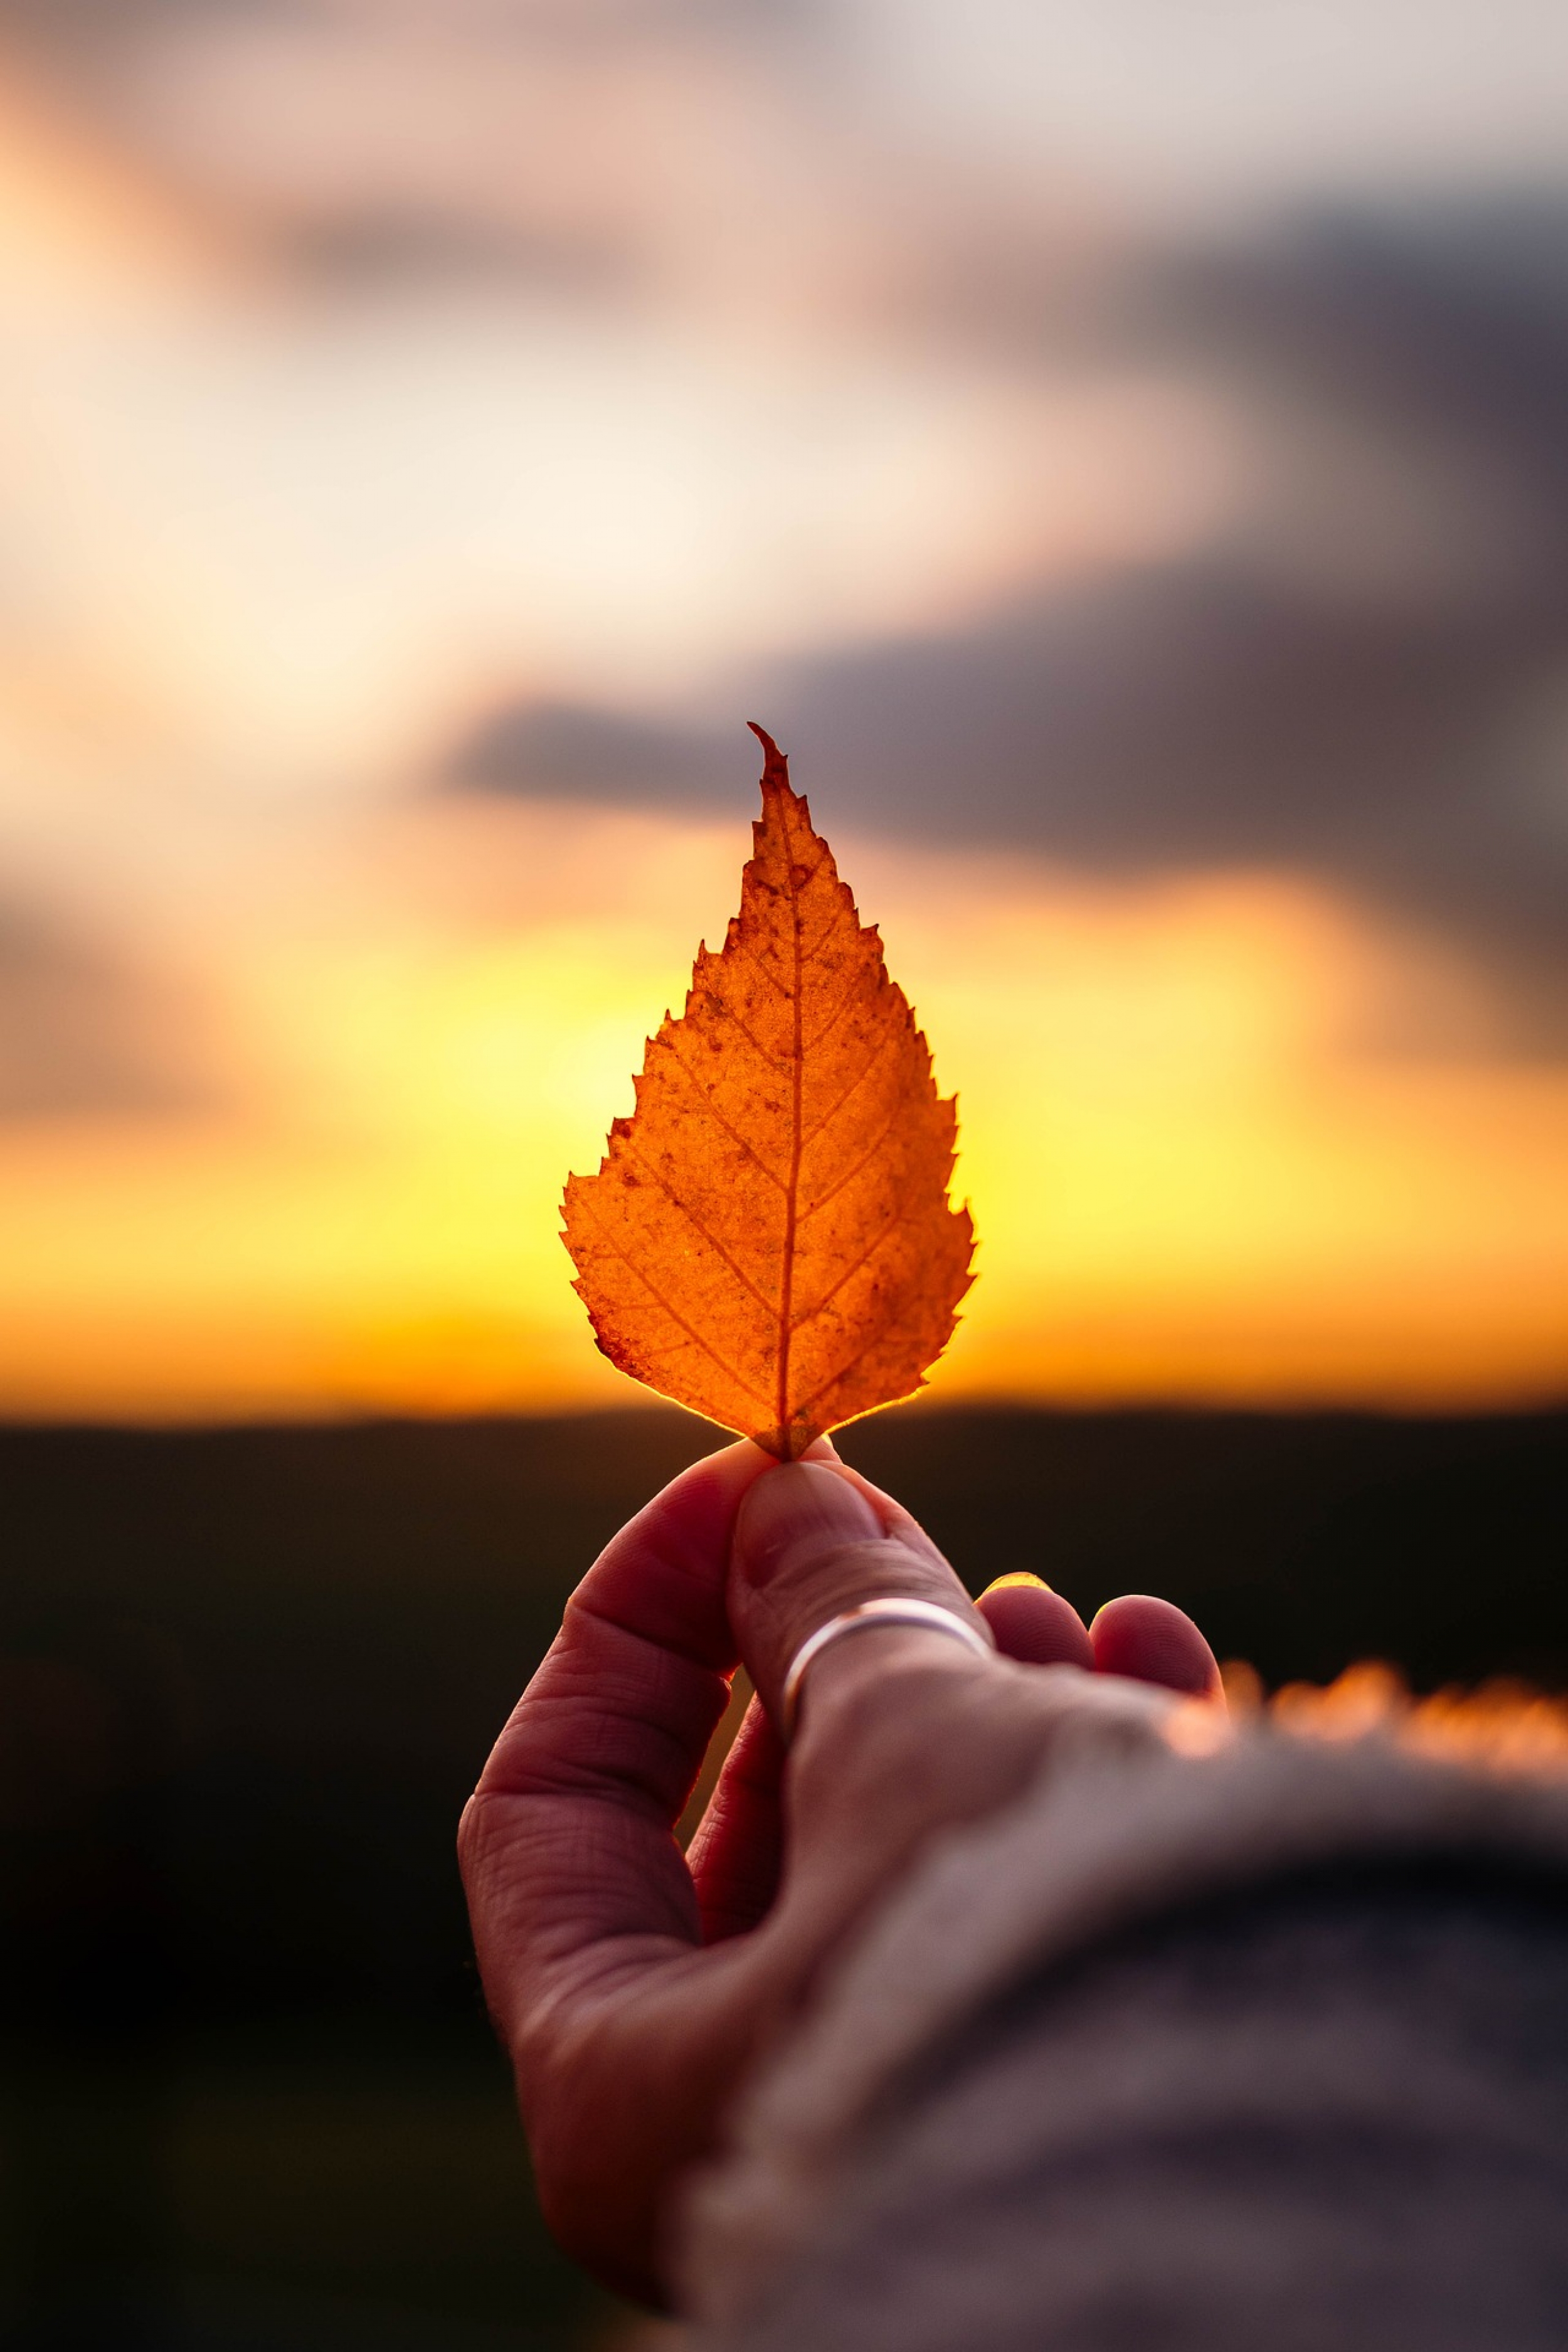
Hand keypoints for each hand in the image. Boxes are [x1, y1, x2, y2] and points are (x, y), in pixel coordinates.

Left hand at [458, 1441, 1222, 2306]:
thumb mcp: (901, 1743)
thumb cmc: (1021, 1961)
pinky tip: (1151, 1662)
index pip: (552, 1802)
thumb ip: (824, 1610)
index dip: (636, 1617)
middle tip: (899, 1536)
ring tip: (1056, 1609)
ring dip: (974, 1706)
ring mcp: (893, 2122)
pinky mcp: (1046, 2100)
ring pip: (900, 1862)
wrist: (1299, 2146)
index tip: (739, 1486)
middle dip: (837, 1658)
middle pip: (748, 1830)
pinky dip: (1071, 1783)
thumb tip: (785, 1501)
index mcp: (622, 2083)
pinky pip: (1020, 1915)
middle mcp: (739, 2135)